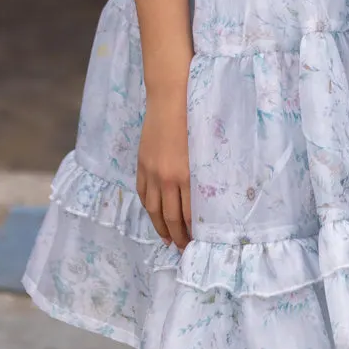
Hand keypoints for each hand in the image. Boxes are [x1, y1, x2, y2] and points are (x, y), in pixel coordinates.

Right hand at [137, 93, 191, 249]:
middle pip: (170, 216)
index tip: (197, 242)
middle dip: (177, 236)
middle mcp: (167, 178)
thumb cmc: (195, 121)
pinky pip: (143, 193)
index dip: (191, 231)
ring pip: (154, 209)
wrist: (170, 100)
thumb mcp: (204, 151)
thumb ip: (203, 176)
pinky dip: (148, 207)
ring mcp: (151, 172)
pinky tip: (154, 214)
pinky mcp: (142, 165)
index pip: (188, 214)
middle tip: (183, 248)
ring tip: (167, 238)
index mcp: (186, 175)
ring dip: (160, 227)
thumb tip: (206, 200)